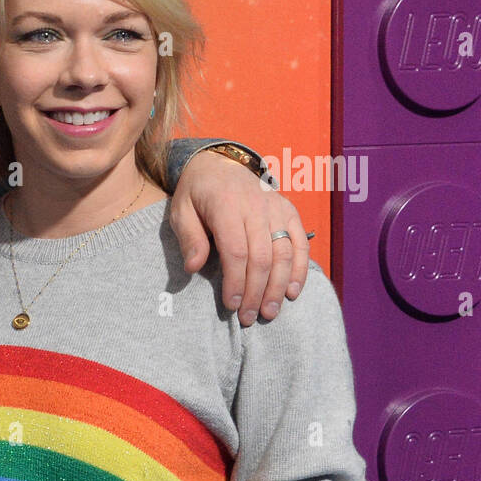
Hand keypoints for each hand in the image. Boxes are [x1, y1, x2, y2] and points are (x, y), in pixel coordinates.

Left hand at [169, 151, 309, 325]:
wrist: (219, 163)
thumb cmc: (197, 193)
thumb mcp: (181, 211)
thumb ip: (189, 238)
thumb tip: (193, 268)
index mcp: (226, 206)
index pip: (236, 251)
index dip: (236, 281)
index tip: (232, 305)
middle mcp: (256, 207)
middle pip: (262, 256)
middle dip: (256, 291)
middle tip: (248, 317)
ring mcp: (276, 209)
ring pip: (283, 253)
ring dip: (278, 286)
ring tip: (269, 312)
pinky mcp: (289, 212)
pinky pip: (300, 243)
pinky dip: (299, 269)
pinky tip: (292, 292)